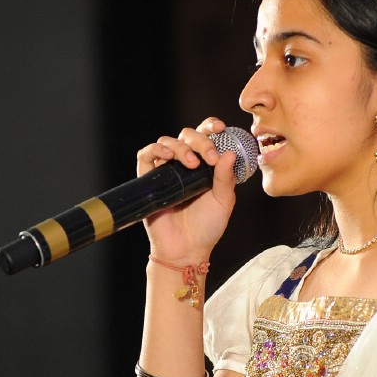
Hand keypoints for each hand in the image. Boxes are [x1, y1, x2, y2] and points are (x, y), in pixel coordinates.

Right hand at [135, 117, 238, 260]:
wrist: (186, 250)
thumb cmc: (207, 227)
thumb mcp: (223, 201)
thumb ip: (225, 178)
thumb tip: (229, 153)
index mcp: (205, 164)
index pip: (205, 136)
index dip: (210, 126)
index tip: (220, 128)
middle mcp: (184, 163)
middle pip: (187, 135)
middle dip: (200, 141)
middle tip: (209, 157)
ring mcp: (166, 170)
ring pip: (167, 141)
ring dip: (181, 147)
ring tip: (192, 164)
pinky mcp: (149, 179)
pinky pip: (146, 155)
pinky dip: (155, 149)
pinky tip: (168, 156)